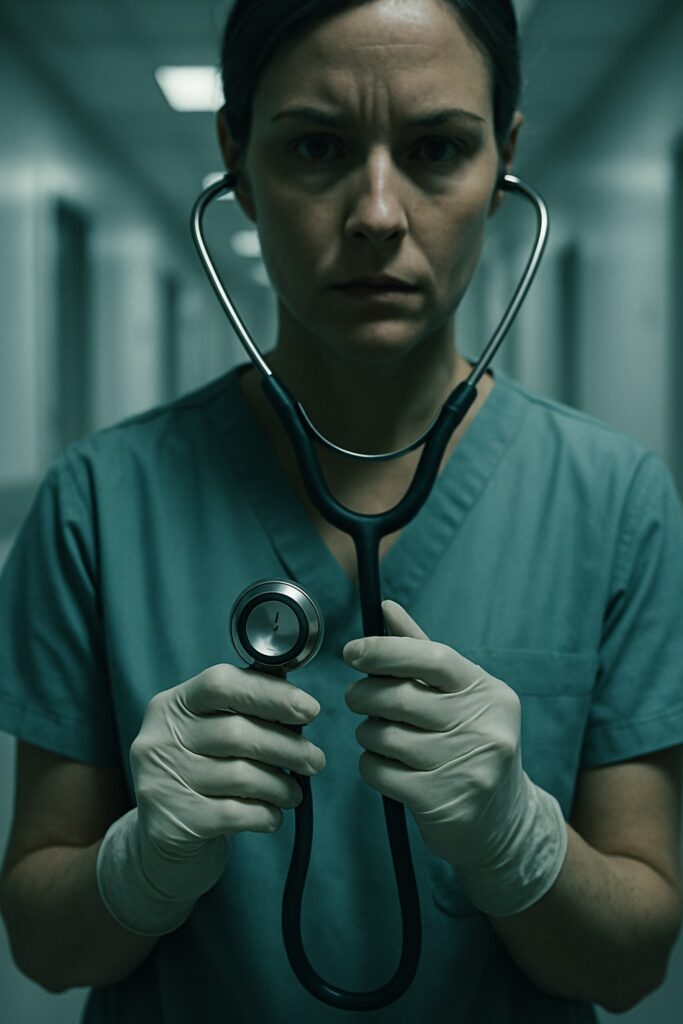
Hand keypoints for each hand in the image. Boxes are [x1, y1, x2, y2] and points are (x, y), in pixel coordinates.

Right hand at [97, 663, 324, 934]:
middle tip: (315, 760)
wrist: (161, 840)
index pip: (221, 683)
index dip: (270, 693)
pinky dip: (264, 814)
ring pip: (240, 776)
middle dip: (287, 747)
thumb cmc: (200, 774)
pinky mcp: (171, 822)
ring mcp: (159, 781)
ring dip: (280, 785)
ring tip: (294, 793)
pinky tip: (273, 815)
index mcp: (172, 704)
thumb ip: (244, 709)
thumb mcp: (209, 732)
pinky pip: (234, 814)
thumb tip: (295, 698)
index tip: (310, 710)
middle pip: (237, 733)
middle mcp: (159, 738)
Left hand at [342, 600, 566, 915]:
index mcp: (487, 692)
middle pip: (399, 698)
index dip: (385, 650)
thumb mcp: (460, 694)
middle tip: (356, 697)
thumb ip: (421, 650)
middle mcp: (483, 727)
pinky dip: (370, 764)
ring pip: (383, 735)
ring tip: (378, 735)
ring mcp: (465, 767)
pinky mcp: (442, 802)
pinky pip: (379, 771)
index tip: (352, 652)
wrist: (505, 821)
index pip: (431, 657)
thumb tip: (385, 607)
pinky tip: (386, 765)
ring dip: (367, 732)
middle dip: (364, 694)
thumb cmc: (472, 742)